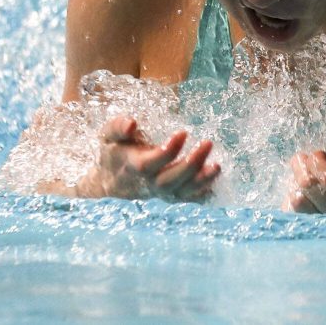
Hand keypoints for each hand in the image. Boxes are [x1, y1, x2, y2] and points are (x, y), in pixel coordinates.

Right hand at [73, 115, 220, 200]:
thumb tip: (131, 123)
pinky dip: (203, 195)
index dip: (167, 151)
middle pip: (170, 181)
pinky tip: (215, 182)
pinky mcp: (170, 198)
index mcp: (133, 166)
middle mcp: (148, 184)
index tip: (183, 133)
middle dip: (190, 164)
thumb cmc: (113, 154)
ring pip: (182, 193)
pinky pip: (188, 201)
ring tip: (217, 166)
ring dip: (201, 181)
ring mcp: (160, 194)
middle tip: (208, 143)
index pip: (150, 164)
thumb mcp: (108, 136)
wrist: (110, 184)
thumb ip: (117, 127)